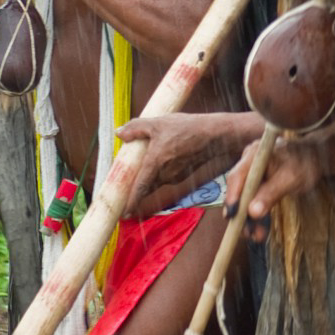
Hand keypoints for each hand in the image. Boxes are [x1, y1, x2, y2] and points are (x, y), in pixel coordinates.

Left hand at [116, 112, 251, 217]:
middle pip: (146, 185)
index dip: (132, 201)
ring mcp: (175, 176)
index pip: (141, 187)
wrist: (215, 135)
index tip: (124, 212)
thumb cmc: (188, 128)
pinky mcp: (183, 176)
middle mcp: (165, 174)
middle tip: (127, 185)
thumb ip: (136, 127)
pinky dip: (161, 173)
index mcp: (156, 162)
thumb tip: (119, 133)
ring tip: (146, 164)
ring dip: (150, 178)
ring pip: (156, 181)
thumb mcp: (159, 123)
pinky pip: (166, 178)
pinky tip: (164, 159)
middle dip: (137, 188)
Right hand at [225, 132, 324, 241]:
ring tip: (256, 237)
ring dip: (250, 217)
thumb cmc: (305, 163)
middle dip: (242, 213)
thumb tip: (252, 212)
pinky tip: (260, 230)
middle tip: (247, 234)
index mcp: (255, 155)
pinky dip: (258, 212)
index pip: (237, 177)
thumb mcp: (291, 179)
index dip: (232, 197)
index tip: (231, 216)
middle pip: (239, 189)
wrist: (315, 157)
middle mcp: (249, 162)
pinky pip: (255, 198)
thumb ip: (271, 194)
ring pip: (247, 197)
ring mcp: (253, 171)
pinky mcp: (258, 181)